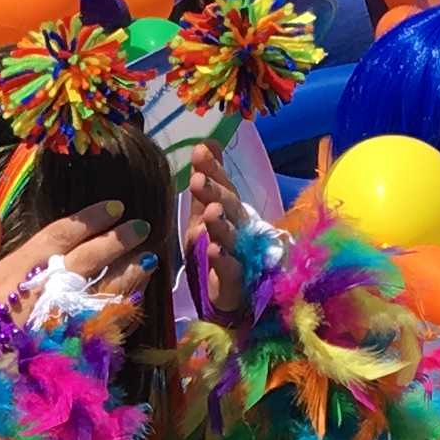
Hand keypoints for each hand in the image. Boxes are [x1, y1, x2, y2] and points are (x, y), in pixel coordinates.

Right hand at [0, 200, 150, 322]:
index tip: (113, 208)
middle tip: (140, 226)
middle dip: (117, 240)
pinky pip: (103, 331)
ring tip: (147, 258)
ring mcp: (57, 330)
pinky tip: (134, 300)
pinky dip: (122, 313)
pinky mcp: (67, 361)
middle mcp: (39, 299)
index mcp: (8, 278)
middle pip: (88, 260)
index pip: (57, 238)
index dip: (89, 219)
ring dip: (128, 274)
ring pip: (103, 293)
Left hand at [180, 152, 249, 281]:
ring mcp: (239, 254)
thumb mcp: (205, 214)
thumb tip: (206, 143)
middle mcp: (237, 228)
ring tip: (209, 212)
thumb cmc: (220, 249)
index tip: (201, 150)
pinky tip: (214, 249)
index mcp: (228, 212)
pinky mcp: (236, 280)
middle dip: (215, 192)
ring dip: (220, 223)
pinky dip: (223, 259)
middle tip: (199, 179)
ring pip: (230, 236)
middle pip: (229, 207)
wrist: (234, 295)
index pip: (223, 185)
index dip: (214, 169)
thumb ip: (207, 183)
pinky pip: (230, 268)